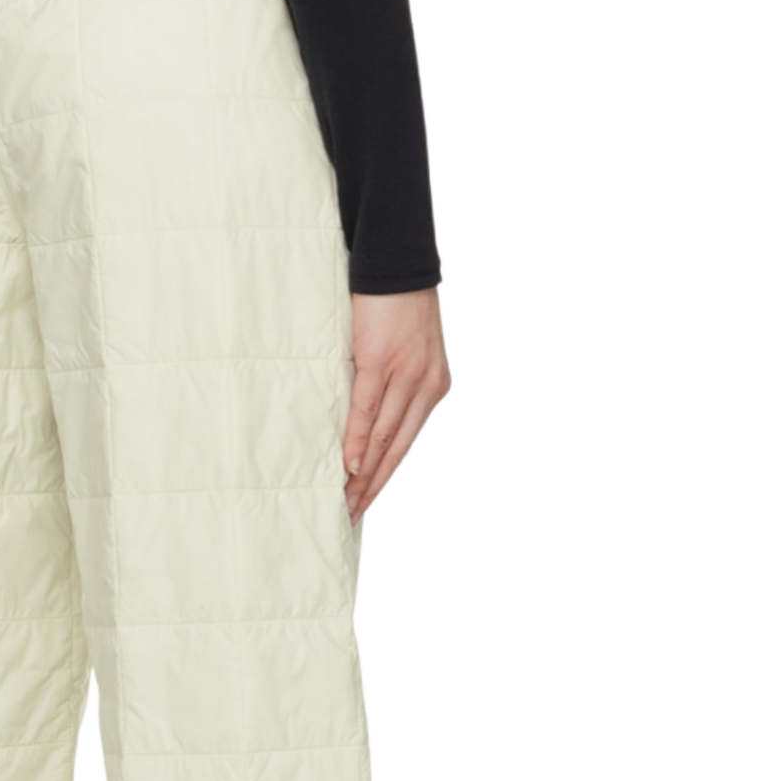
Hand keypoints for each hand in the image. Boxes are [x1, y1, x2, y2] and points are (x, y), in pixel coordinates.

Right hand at [343, 289, 453, 524]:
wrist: (398, 263)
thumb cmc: (395, 307)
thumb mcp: (404, 354)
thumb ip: (394, 388)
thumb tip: (366, 424)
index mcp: (435, 389)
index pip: (407, 445)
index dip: (386, 478)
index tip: (365, 506)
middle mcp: (427, 387)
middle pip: (397, 450)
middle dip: (374, 487)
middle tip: (351, 516)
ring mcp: (407, 375)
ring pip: (384, 436)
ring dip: (364, 474)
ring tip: (344, 500)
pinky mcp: (382, 361)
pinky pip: (369, 409)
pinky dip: (358, 440)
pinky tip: (348, 465)